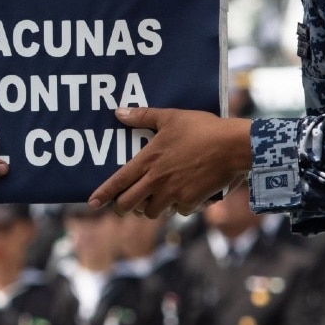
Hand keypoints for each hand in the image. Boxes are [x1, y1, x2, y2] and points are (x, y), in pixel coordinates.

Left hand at [88, 107, 250, 217]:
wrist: (233, 146)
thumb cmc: (202, 128)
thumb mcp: (171, 117)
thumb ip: (143, 116)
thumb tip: (119, 112)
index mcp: (148, 160)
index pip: (118, 181)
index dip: (103, 194)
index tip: (91, 203)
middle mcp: (157, 181)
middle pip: (129, 204)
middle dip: (122, 207)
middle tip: (123, 205)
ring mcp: (174, 193)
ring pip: (151, 212)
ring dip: (149, 208)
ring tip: (152, 199)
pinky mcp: (191, 202)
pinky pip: (177, 211)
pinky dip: (177, 207)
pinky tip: (182, 196)